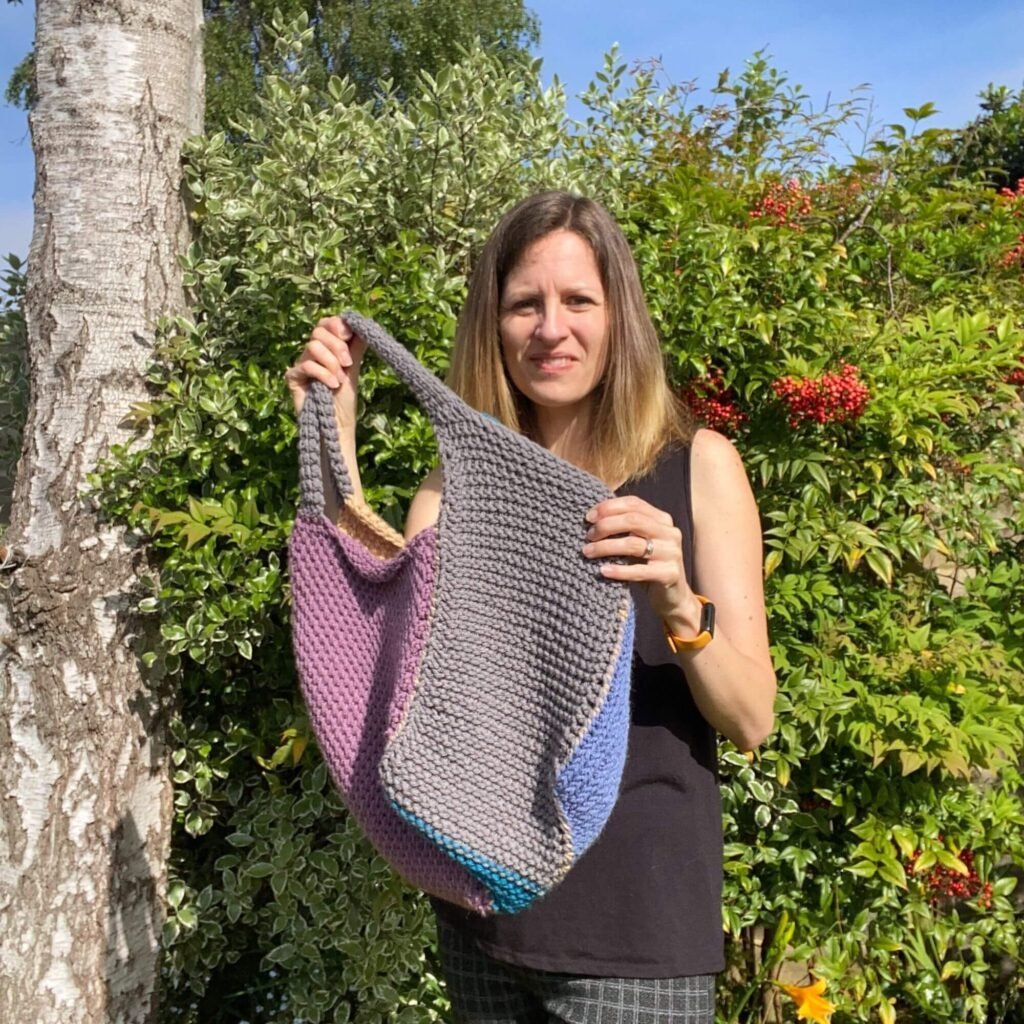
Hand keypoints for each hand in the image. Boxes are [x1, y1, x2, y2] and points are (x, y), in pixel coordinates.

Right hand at [284, 315, 366, 427]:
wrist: (337, 425)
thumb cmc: (344, 400)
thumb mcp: (353, 370)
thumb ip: (356, 348)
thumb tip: (362, 326)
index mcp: (327, 348)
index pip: (325, 324)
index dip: (336, 325)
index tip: (349, 335)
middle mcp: (312, 353)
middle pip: (318, 331)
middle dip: (337, 346)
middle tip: (347, 364)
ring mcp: (301, 364)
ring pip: (313, 346)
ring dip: (331, 363)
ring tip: (339, 380)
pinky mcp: (293, 377)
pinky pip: (306, 365)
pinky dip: (323, 373)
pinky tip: (332, 385)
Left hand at [582, 495, 702, 628]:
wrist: (672, 596)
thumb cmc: (647, 565)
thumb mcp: (638, 542)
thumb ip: (624, 529)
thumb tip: (592, 517)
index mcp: (662, 520)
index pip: (634, 503)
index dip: (609, 507)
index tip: (588, 517)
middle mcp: (670, 533)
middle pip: (633, 521)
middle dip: (605, 526)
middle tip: (588, 536)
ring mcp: (672, 553)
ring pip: (633, 544)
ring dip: (606, 547)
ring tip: (588, 552)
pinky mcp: (669, 574)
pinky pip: (639, 571)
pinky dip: (619, 570)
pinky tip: (603, 571)